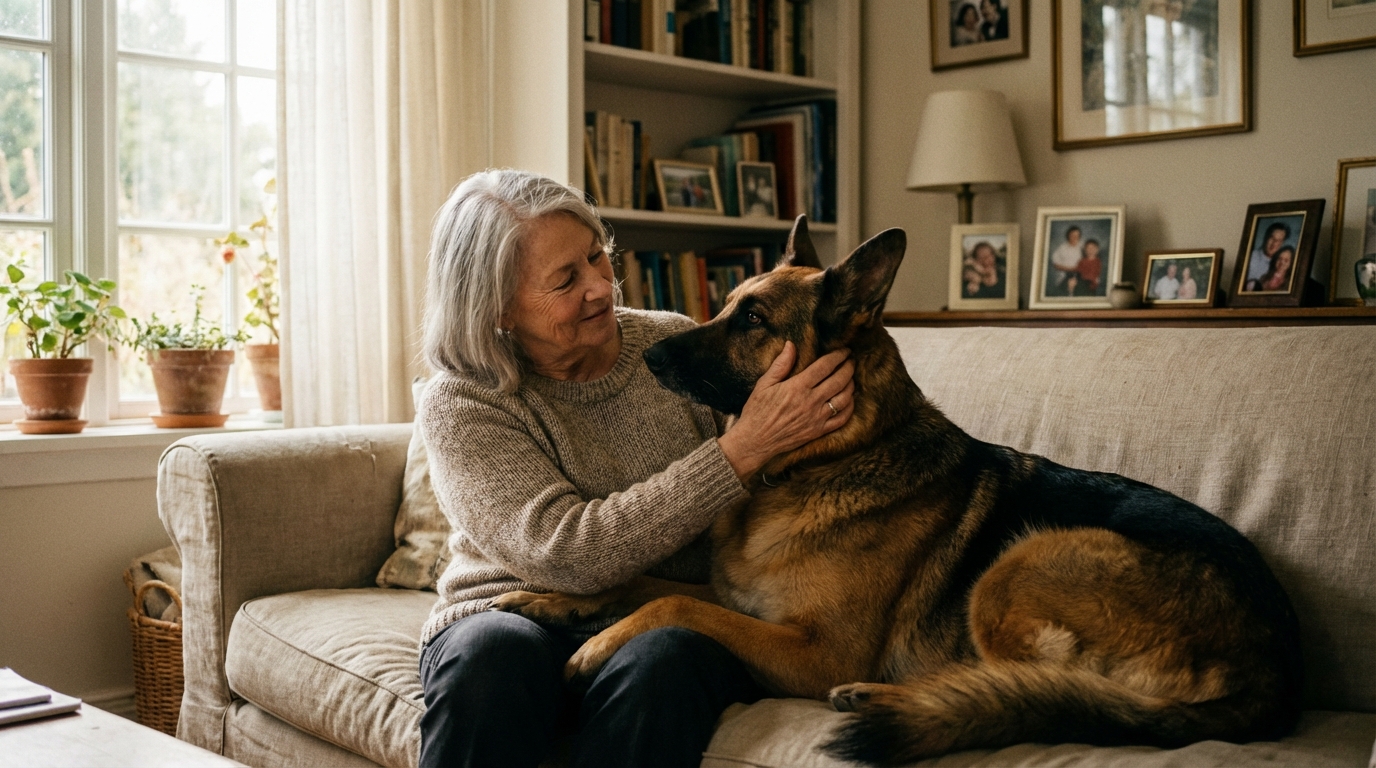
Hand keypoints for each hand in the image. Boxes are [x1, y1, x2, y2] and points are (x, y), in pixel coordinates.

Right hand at [718, 342, 854, 478]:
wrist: (755, 441)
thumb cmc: (757, 411)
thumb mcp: (764, 384)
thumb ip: (780, 364)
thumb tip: (791, 344)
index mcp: (798, 387)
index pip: (825, 366)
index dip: (838, 356)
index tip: (844, 350)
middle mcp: (811, 402)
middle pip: (839, 380)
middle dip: (849, 367)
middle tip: (851, 360)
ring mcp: (817, 418)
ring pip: (844, 399)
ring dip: (851, 386)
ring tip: (850, 378)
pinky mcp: (818, 431)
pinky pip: (841, 419)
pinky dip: (849, 408)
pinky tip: (849, 400)